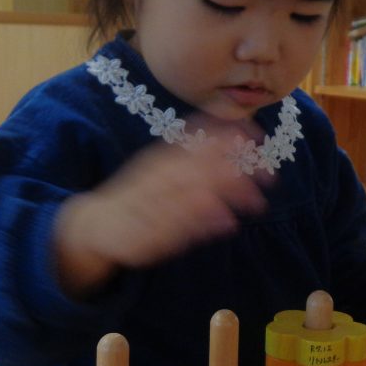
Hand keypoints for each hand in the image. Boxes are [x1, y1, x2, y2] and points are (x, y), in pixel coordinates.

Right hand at [54, 136, 266, 294]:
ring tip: (257, 202)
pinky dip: (205, 222)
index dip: (227, 134)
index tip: (258, 134)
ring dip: (227, 196)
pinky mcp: (151, 231)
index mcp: (161, 159)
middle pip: (202, 166)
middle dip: (237, 168)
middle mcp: (159, 177)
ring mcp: (155, 203)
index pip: (196, 140)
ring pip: (195, 194)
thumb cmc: (137, 197)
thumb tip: (231, 138)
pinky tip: (228, 223)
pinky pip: (181, 225)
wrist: (96, 225)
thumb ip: (193, 157)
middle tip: (270, 176)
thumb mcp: (160, 168)